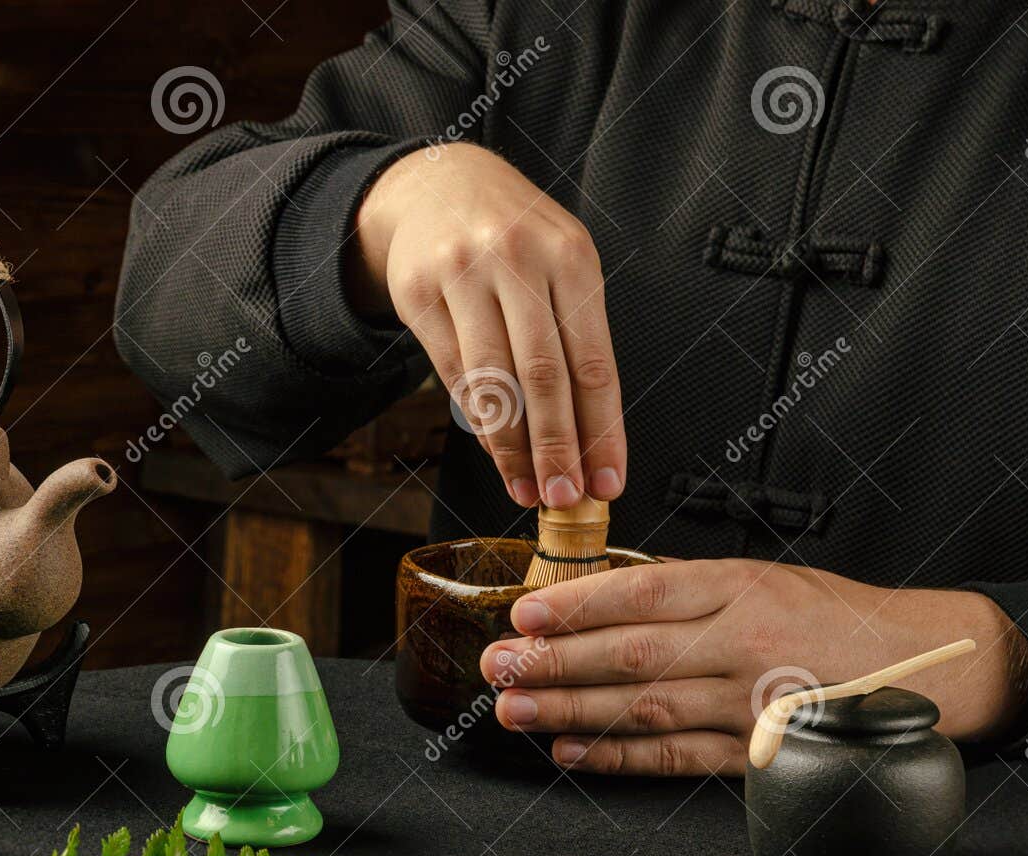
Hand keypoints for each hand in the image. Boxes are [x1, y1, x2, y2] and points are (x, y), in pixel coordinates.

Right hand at [346, 143, 624, 508]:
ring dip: (512, 448)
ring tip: (528, 488)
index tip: (608, 482)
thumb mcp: (561, 266)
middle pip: (544, 376)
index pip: (594, 361)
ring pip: (493, 382)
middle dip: (559, 448)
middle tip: (566, 498)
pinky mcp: (418, 292)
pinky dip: (477, 422)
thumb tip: (591, 436)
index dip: (603, 430)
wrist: (441, 184)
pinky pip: (452, 373)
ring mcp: (463, 273)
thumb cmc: (516, 239)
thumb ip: (577, 337)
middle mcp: (518, 259)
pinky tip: (495, 452)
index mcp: (571, 257)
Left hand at [479, 559, 1027, 775]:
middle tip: (497, 665)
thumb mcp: (763, 576)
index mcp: (741, 588)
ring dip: (570, 710)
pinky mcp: (757, 752)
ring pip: (644, 707)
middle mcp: (743, 643)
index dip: (575, 604)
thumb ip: (686, 588)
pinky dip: (618, 757)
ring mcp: (750, 703)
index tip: (523, 612)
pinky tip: (570, 750)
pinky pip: (676, 757)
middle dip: (553, 661)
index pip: (642, 592)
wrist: (923, 665)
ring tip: (514, 709)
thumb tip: (598, 595)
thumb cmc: (835, 614)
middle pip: (631, 653)